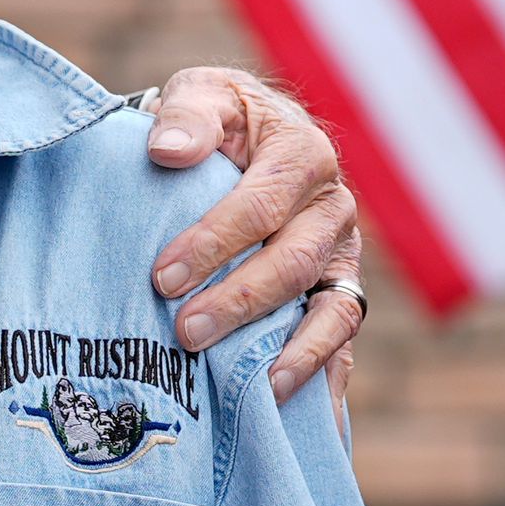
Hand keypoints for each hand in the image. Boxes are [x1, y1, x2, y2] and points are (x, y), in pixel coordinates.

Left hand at [138, 67, 364, 397]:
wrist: (244, 137)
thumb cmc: (215, 120)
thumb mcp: (201, 95)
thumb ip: (186, 116)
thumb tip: (167, 152)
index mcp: (302, 152)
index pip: (262, 204)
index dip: (214, 242)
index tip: (163, 277)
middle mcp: (333, 206)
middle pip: (294, 262)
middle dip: (241, 302)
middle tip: (186, 333)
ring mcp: (341, 255)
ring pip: (331, 310)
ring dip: (290, 353)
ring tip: (253, 389)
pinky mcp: (338, 293)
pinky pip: (340, 341)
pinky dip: (323, 377)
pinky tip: (289, 410)